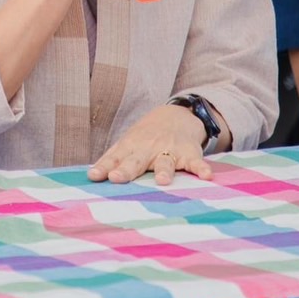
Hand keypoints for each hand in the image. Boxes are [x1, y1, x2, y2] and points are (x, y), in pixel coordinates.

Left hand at [87, 104, 209, 185]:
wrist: (176, 116)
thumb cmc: (145, 137)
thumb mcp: (127, 144)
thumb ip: (111, 160)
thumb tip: (90, 176)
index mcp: (131, 147)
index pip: (115, 158)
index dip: (104, 167)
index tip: (95, 176)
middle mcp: (148, 148)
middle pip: (136, 161)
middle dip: (127, 170)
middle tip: (117, 178)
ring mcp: (169, 150)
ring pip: (165, 162)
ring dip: (164, 171)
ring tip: (162, 181)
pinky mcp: (189, 153)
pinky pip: (196, 162)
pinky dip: (202, 168)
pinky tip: (207, 176)